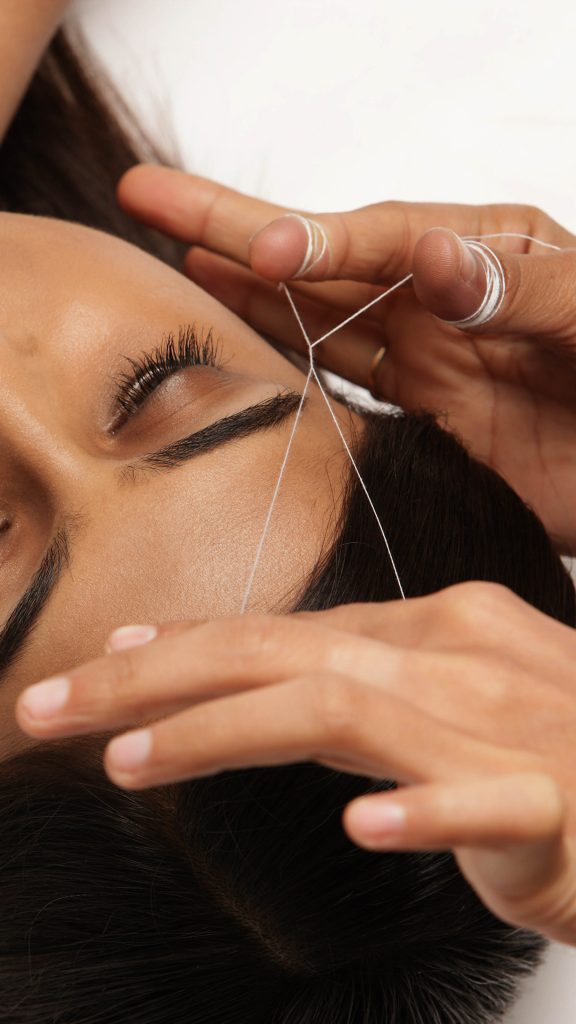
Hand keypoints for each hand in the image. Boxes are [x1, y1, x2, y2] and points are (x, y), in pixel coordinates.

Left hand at [15, 582, 575, 946]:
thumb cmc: (551, 752)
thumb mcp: (450, 702)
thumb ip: (363, 689)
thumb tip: (261, 688)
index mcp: (437, 629)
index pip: (286, 627)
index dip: (183, 645)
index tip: (103, 663)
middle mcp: (461, 657)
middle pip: (286, 650)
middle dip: (155, 676)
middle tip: (52, 705)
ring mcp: (509, 727)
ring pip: (350, 711)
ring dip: (228, 731)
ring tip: (132, 760)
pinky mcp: (556, 804)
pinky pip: (485, 803)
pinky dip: (423, 814)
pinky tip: (363, 827)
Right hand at [118, 166, 575, 551]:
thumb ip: (526, 288)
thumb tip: (436, 257)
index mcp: (489, 249)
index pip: (386, 236)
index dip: (320, 240)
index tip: (261, 247)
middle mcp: (444, 294)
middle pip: (325, 258)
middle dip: (235, 226)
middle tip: (146, 192)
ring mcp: (431, 357)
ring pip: (318, 315)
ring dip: (248, 284)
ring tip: (177, 252)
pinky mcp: (428, 417)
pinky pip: (342, 380)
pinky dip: (287, 358)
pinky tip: (242, 330)